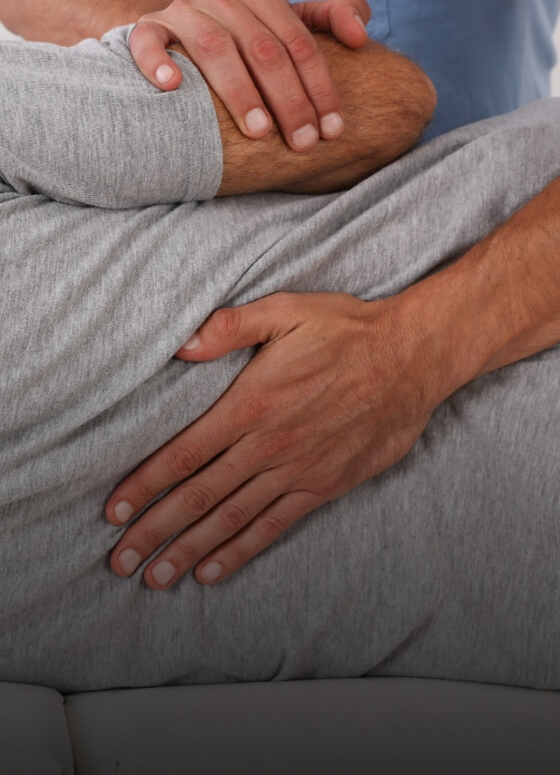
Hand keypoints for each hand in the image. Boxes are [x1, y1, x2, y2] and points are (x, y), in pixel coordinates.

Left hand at [105, 291, 442, 588]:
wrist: (411, 358)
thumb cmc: (346, 330)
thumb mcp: (286, 310)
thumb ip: (230, 327)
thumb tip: (182, 344)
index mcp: (250, 404)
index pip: (183, 454)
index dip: (144, 485)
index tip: (113, 512)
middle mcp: (268, 445)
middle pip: (198, 496)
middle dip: (155, 531)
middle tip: (121, 561)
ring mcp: (297, 470)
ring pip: (231, 519)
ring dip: (189, 550)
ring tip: (156, 578)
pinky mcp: (324, 486)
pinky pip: (274, 526)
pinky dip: (241, 551)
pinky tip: (213, 570)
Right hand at [128, 0, 370, 150]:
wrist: (175, 30)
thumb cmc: (242, 39)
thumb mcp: (287, 23)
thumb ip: (330, 19)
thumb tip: (362, 37)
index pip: (300, 43)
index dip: (320, 87)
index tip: (333, 130)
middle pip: (263, 49)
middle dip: (288, 100)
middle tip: (303, 143)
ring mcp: (183, 12)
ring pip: (214, 47)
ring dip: (239, 91)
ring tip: (258, 132)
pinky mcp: (148, 29)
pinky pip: (148, 42)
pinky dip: (159, 63)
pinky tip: (172, 89)